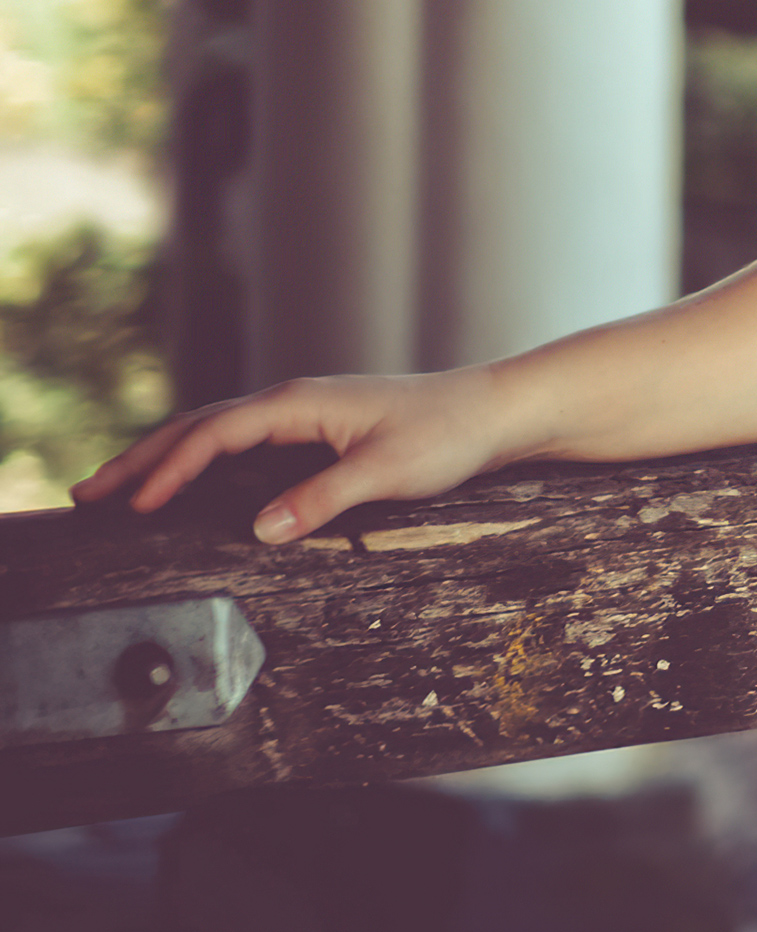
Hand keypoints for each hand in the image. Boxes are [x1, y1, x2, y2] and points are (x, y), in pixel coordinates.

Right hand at [68, 368, 523, 545]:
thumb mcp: (389, 472)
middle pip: (198, 427)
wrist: (494, 412)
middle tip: (87, 495)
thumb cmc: (449, 434)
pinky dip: (199, 460)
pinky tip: (185, 482)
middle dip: (141, 460)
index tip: (135, 508)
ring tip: (116, 490)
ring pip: (215, 433)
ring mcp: (302, 414)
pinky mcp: (315, 431)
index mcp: (300, 403)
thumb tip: (260, 529)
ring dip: (163, 458)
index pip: (215, 435)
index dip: (170, 471)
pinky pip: (238, 443)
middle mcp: (294, 401)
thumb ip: (324, 499)